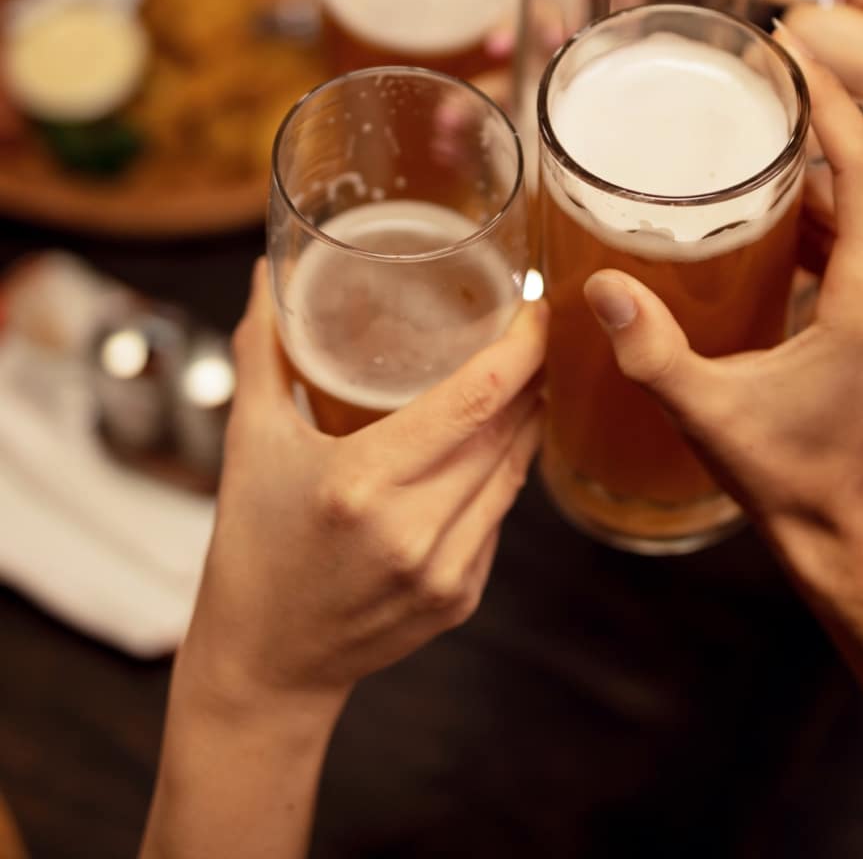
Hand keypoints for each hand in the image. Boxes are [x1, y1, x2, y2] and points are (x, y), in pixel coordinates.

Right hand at [180, 260, 546, 709]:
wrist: (265, 665)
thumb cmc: (252, 549)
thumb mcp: (250, 444)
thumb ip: (263, 352)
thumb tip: (264, 274)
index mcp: (361, 483)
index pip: (474, 400)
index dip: (521, 347)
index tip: (536, 308)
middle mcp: (413, 530)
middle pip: (506, 429)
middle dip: (530, 373)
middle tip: (529, 329)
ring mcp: (445, 571)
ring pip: (514, 472)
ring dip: (526, 419)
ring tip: (523, 376)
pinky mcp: (462, 597)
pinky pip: (501, 514)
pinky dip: (504, 471)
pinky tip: (496, 443)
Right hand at [581, 54, 862, 568]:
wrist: (848, 528)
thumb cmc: (791, 476)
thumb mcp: (708, 412)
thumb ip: (651, 349)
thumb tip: (597, 285)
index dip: (834, 102)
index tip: (790, 54)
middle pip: (860, 177)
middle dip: (808, 125)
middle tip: (742, 89)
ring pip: (856, 208)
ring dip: (806, 172)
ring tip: (742, 137)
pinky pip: (853, 239)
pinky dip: (813, 213)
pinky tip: (760, 211)